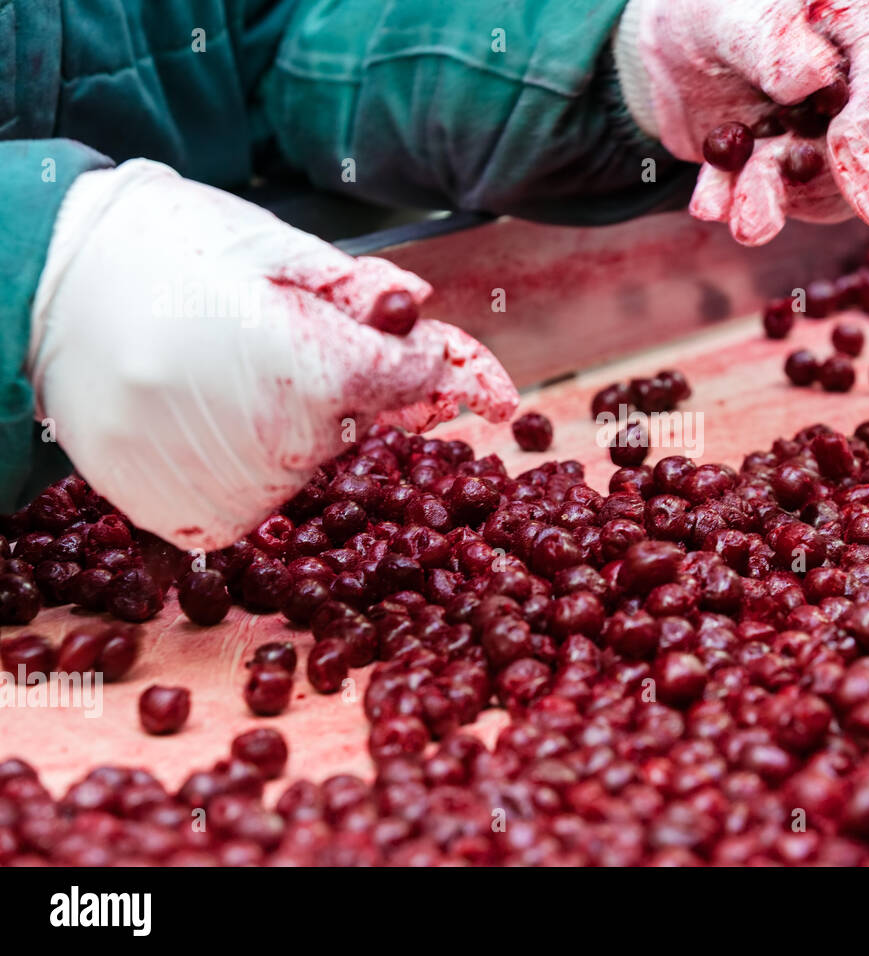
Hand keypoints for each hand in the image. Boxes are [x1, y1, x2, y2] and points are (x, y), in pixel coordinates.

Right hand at [27, 160, 517, 551]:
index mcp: (313, 371)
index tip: (492, 388)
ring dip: (294, 418)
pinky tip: (203, 405)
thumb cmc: (160, 250)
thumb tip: (422, 314)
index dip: (454, 372)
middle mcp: (282, 447)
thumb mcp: (272, 247)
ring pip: (310, 459)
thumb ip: (359, 291)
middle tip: (280, 331)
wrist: (39, 291)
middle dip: (349, 383)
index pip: (414, 380)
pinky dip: (249, 455)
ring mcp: (231, 489)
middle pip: (362, 421)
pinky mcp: (188, 517)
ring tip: (219, 360)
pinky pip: (254, 492)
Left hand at [616, 0, 868, 244]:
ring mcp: (810, 135)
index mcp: (854, 31)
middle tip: (801, 204)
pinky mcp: (772, 166)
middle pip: (858, 146)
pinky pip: (762, 197)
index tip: (847, 152)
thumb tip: (816, 79)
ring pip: (810, 185)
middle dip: (823, 183)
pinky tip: (708, 203)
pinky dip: (733, 203)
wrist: (667, 41)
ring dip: (773, 202)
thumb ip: (773, 41)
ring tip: (744, 221)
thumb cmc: (712, 7)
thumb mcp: (732, 9)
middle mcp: (845, 91)